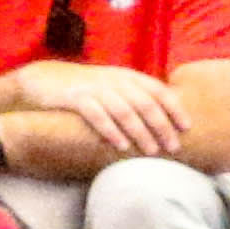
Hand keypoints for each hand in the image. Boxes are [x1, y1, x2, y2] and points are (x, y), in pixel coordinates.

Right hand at [25, 61, 193, 157]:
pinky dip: (111, 131)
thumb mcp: (112, 86)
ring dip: (140, 132)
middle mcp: (114, 81)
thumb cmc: (84, 89)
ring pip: (124, 111)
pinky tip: (120, 145)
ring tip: (151, 151)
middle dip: (162, 126)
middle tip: (172, 147)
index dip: (175, 109)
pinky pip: (96, 115)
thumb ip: (135, 96)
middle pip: (145, 104)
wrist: (42, 80)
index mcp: (127, 77)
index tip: (187, 128)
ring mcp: (94, 89)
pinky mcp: (75, 98)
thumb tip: (164, 119)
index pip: (159, 91)